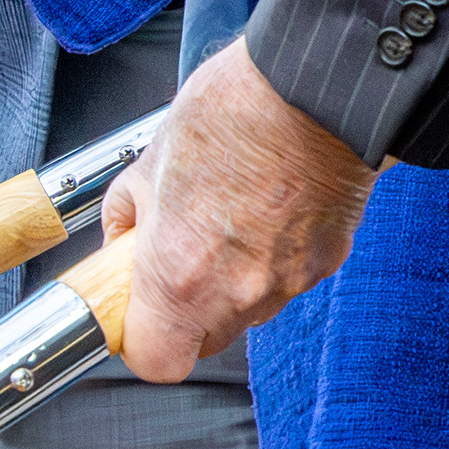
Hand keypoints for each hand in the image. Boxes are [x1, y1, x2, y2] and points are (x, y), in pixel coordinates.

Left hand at [102, 40, 382, 382]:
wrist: (313, 87)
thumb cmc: (233, 114)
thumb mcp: (149, 161)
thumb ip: (128, 216)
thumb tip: (121, 239)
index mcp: (179, 275)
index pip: (156, 361)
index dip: (143, 343)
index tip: (137, 316)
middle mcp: (237, 291)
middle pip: (206, 341)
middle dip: (187, 312)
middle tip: (179, 262)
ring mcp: (287, 281)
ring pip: (250, 310)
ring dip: (232, 284)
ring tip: (227, 221)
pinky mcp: (327, 260)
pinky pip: (288, 279)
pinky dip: (273, 257)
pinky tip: (266, 210)